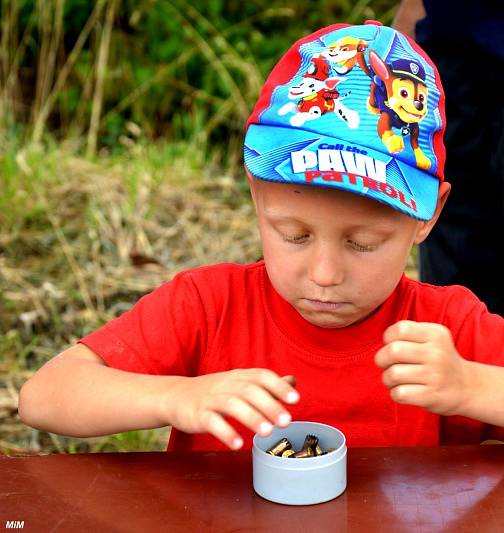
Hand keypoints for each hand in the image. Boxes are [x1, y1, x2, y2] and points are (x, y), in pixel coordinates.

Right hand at [164, 369, 298, 449]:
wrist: (176, 395)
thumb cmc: (215, 392)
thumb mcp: (239, 383)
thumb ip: (265, 384)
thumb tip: (292, 381)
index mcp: (239, 376)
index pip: (261, 376)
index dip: (278, 386)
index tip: (296, 400)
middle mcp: (226, 384)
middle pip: (249, 390)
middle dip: (269, 405)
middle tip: (286, 421)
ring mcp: (211, 399)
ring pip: (232, 404)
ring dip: (251, 417)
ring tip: (267, 433)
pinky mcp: (197, 414)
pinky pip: (211, 421)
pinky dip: (225, 432)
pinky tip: (237, 444)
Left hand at [375, 320, 470, 415]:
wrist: (467, 387)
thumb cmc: (438, 359)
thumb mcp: (431, 337)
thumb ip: (408, 332)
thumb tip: (384, 341)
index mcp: (435, 334)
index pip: (400, 329)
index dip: (389, 337)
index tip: (392, 345)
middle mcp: (437, 354)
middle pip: (393, 351)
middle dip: (382, 359)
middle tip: (387, 364)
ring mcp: (436, 376)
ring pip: (393, 374)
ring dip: (387, 378)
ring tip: (396, 379)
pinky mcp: (432, 396)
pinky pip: (399, 393)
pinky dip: (395, 393)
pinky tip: (404, 391)